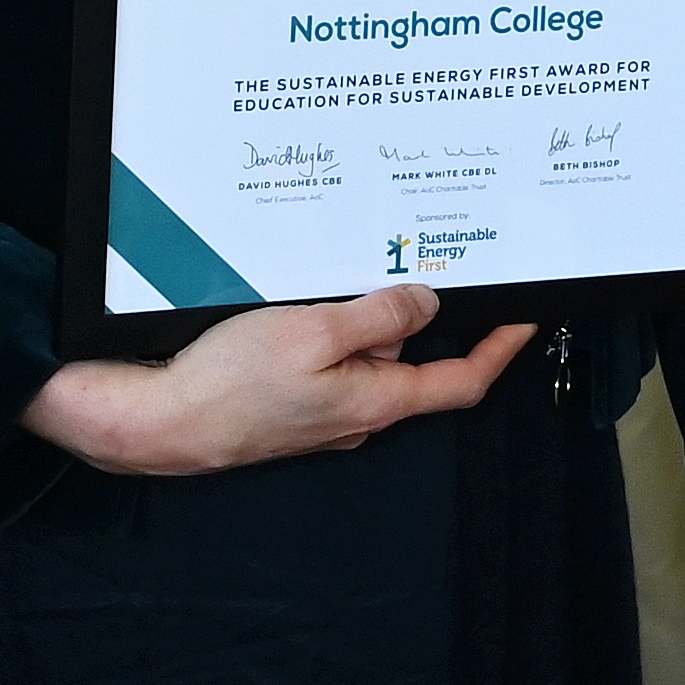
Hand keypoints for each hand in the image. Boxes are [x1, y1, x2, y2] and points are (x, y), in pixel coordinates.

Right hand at [23, 285, 528, 476]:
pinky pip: (329, 362)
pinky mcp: (292, 405)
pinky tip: (298, 306)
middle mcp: (359, 414)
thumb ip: (375, 317)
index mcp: (377, 401)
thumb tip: (424, 304)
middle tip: (411, 260)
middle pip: (411, 358)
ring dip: (362, 317)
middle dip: (412, 312)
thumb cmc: (229, 384)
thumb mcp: (313, 332)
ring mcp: (325, 413)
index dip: (502, 349)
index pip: (462, 380)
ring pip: (365, 356)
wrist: (158, 424)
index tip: (527, 318)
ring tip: (336, 277)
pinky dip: (329, 330)